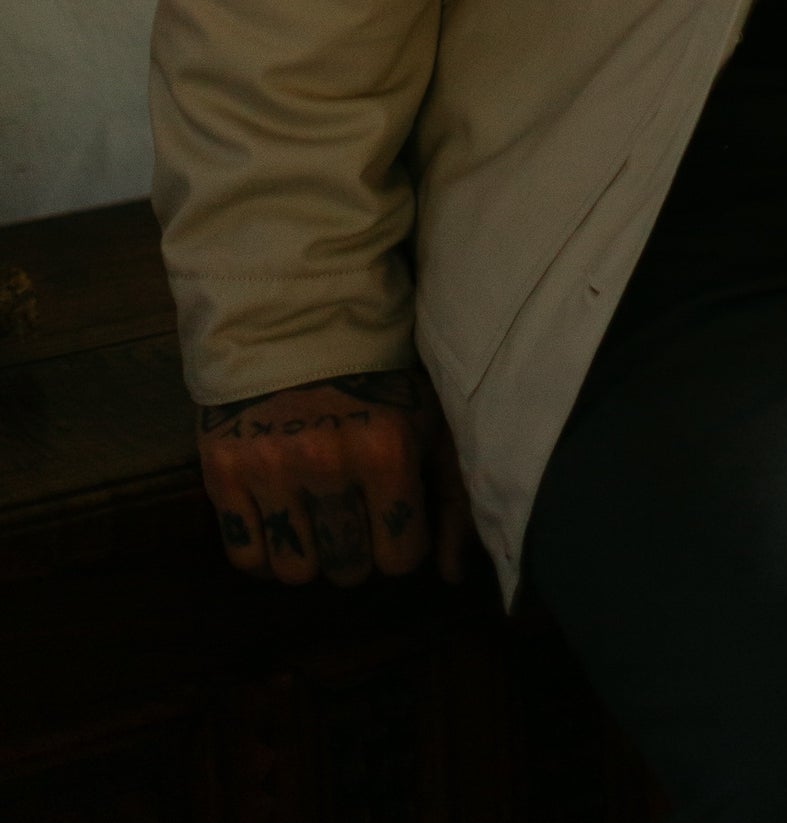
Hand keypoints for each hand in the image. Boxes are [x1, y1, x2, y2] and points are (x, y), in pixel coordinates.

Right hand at [195, 366, 474, 587]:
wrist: (297, 317)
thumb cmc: (378, 373)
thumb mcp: (429, 418)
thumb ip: (452, 495)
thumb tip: (455, 576)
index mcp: (387, 450)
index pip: (400, 557)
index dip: (400, 542)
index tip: (393, 516)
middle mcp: (327, 464)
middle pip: (348, 570)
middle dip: (356, 549)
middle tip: (352, 511)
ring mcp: (271, 470)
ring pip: (296, 573)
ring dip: (309, 553)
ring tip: (315, 514)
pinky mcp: (224, 472)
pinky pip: (245, 558)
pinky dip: (262, 552)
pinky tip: (278, 519)